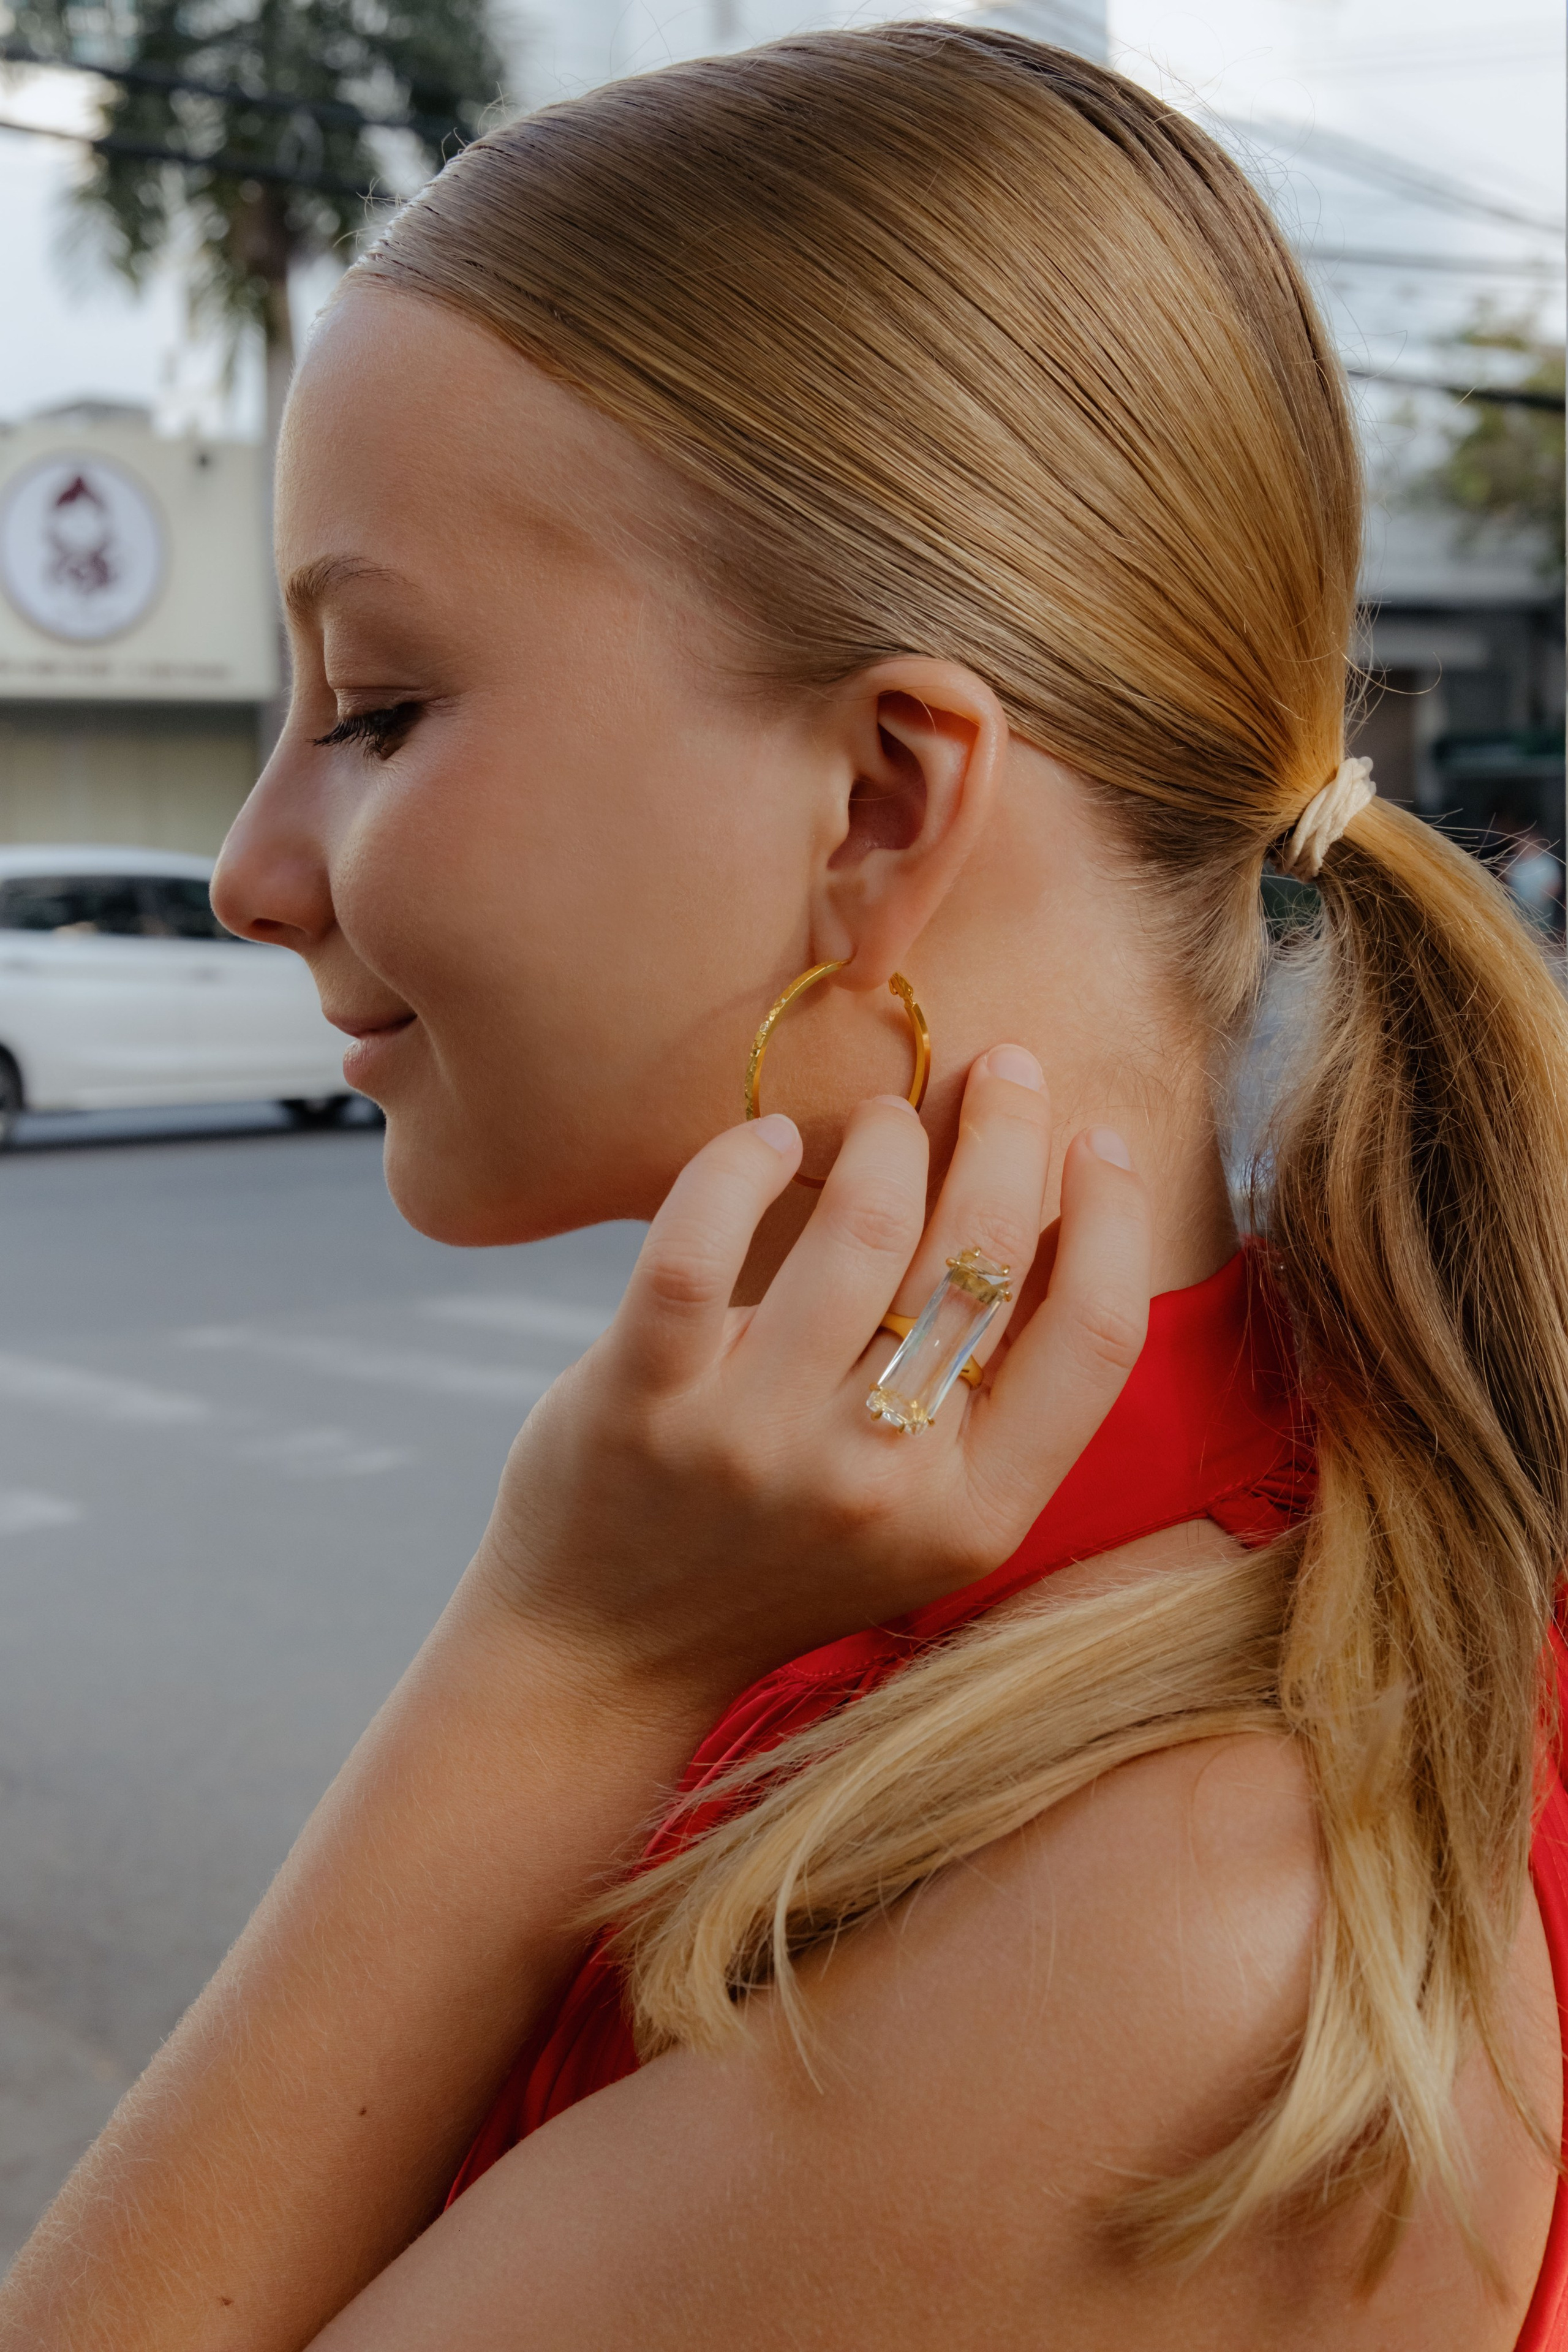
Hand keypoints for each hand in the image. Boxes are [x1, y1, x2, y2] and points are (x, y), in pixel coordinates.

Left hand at [478, 1048, 1150, 1702]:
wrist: (607, 1653)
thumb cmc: (780, 1563)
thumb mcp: (925, 1527)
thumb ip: (995, 1410)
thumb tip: (1055, 1223)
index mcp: (973, 1519)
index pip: (1096, 1341)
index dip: (1114, 1220)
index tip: (1098, 1142)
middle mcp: (875, 1482)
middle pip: (981, 1258)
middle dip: (1008, 1132)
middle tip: (1004, 1070)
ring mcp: (754, 1441)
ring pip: (861, 1227)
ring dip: (889, 1137)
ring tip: (885, 1117)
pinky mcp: (641, 1399)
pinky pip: (700, 1243)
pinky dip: (742, 1164)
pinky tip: (771, 1142)